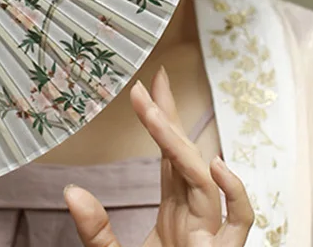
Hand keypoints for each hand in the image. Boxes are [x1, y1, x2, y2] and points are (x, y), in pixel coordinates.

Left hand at [66, 68, 253, 246]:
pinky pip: (240, 219)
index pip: (170, 155)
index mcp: (176, 214)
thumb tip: (71, 190)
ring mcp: (212, 234)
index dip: (161, 118)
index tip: (148, 83)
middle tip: (151, 80)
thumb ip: (96, 231)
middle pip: (185, 156)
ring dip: (181, 144)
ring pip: (203, 179)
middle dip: (170, 117)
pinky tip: (213, 164)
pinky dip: (233, 191)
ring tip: (157, 114)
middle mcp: (196, 217)